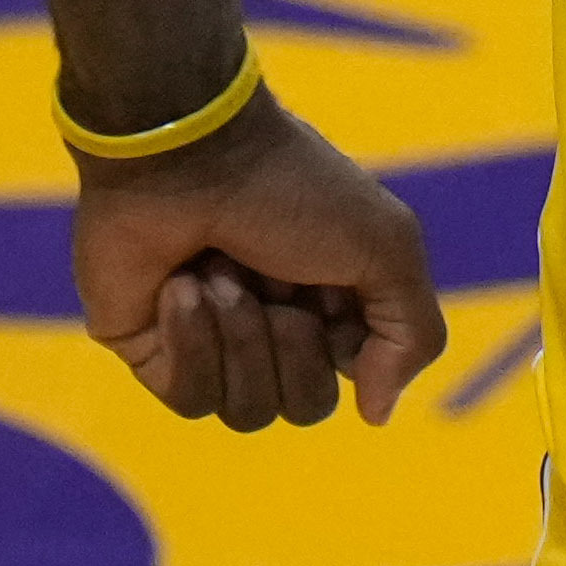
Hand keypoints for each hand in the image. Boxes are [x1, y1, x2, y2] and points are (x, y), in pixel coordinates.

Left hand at [67, 89, 448, 427]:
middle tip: (273, 276)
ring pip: (248, 411)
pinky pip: (190, 399)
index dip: (346, 343)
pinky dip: (193, 342)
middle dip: (293, 343)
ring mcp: (208, 342)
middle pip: (304, 404)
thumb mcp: (386, 244)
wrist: (186, 153)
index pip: (354, 374)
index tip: (330, 283)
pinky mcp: (152, 351)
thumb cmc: (290, 188)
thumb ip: (412, 333)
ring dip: (241, 335)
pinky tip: (180, 287)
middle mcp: (270, 326)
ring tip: (219, 271)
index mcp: (327, 299)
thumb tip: (377, 411)